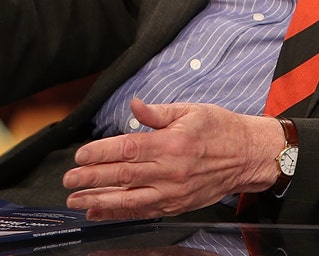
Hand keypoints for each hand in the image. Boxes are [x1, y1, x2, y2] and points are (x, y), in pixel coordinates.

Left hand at [62, 99, 284, 219]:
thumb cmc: (221, 129)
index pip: (128, 149)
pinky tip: (100, 211)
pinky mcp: (178, 205)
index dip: (100, 153)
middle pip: (124, 176)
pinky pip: (144, 211)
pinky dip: (120, 213)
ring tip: (76, 201)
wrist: (250, 156)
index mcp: (172, 143)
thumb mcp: (191, 110)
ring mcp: (174, 192)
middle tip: (68, 180)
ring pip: (130, 199)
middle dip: (91, 179)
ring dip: (100, 201)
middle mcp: (172, 171)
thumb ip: (158, 113)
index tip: (80, 156)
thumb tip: (134, 105)